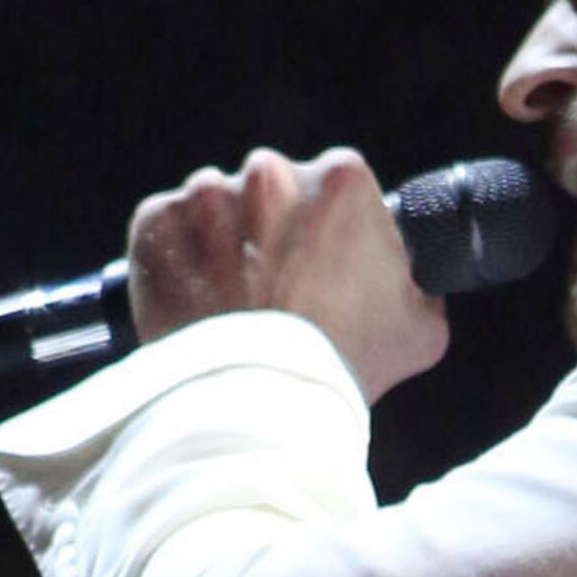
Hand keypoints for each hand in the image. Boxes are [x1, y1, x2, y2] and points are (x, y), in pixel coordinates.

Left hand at [124, 149, 445, 401]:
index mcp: (342, 179)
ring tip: (233, 308)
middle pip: (273, 192)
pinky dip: (177, 262)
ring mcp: (206, 194)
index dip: (333, 232)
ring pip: (217, 210)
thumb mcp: (420, 327)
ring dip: (222, 247)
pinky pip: (167, 232)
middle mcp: (271, 171)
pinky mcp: (156, 222)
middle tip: (277, 294)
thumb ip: (416, 282)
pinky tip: (197, 304)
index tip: (325, 269)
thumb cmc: (343, 368)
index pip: (338, 188)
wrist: (259, 405)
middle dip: (273, 233)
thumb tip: (410, 276)